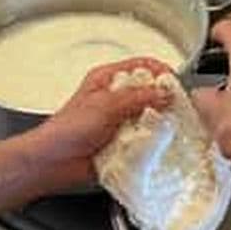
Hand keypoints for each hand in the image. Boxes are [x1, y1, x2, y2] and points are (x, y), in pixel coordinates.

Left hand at [26, 57, 172, 190]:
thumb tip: (165, 92)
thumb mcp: (105, 105)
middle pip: (151, 93)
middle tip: (177, 110)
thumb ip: (137, 97)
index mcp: (108, 80)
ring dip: (161, 124)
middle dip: (165, 101)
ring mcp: (121, 122)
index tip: (175, 84)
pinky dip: (154, 143)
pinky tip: (159, 146)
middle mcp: (116, 99)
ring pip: (151, 118)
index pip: (143, 66)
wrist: (53, 163)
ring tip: (170, 129)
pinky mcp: (124, 144)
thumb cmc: (68, 130)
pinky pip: (146, 141)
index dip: (161, 72)